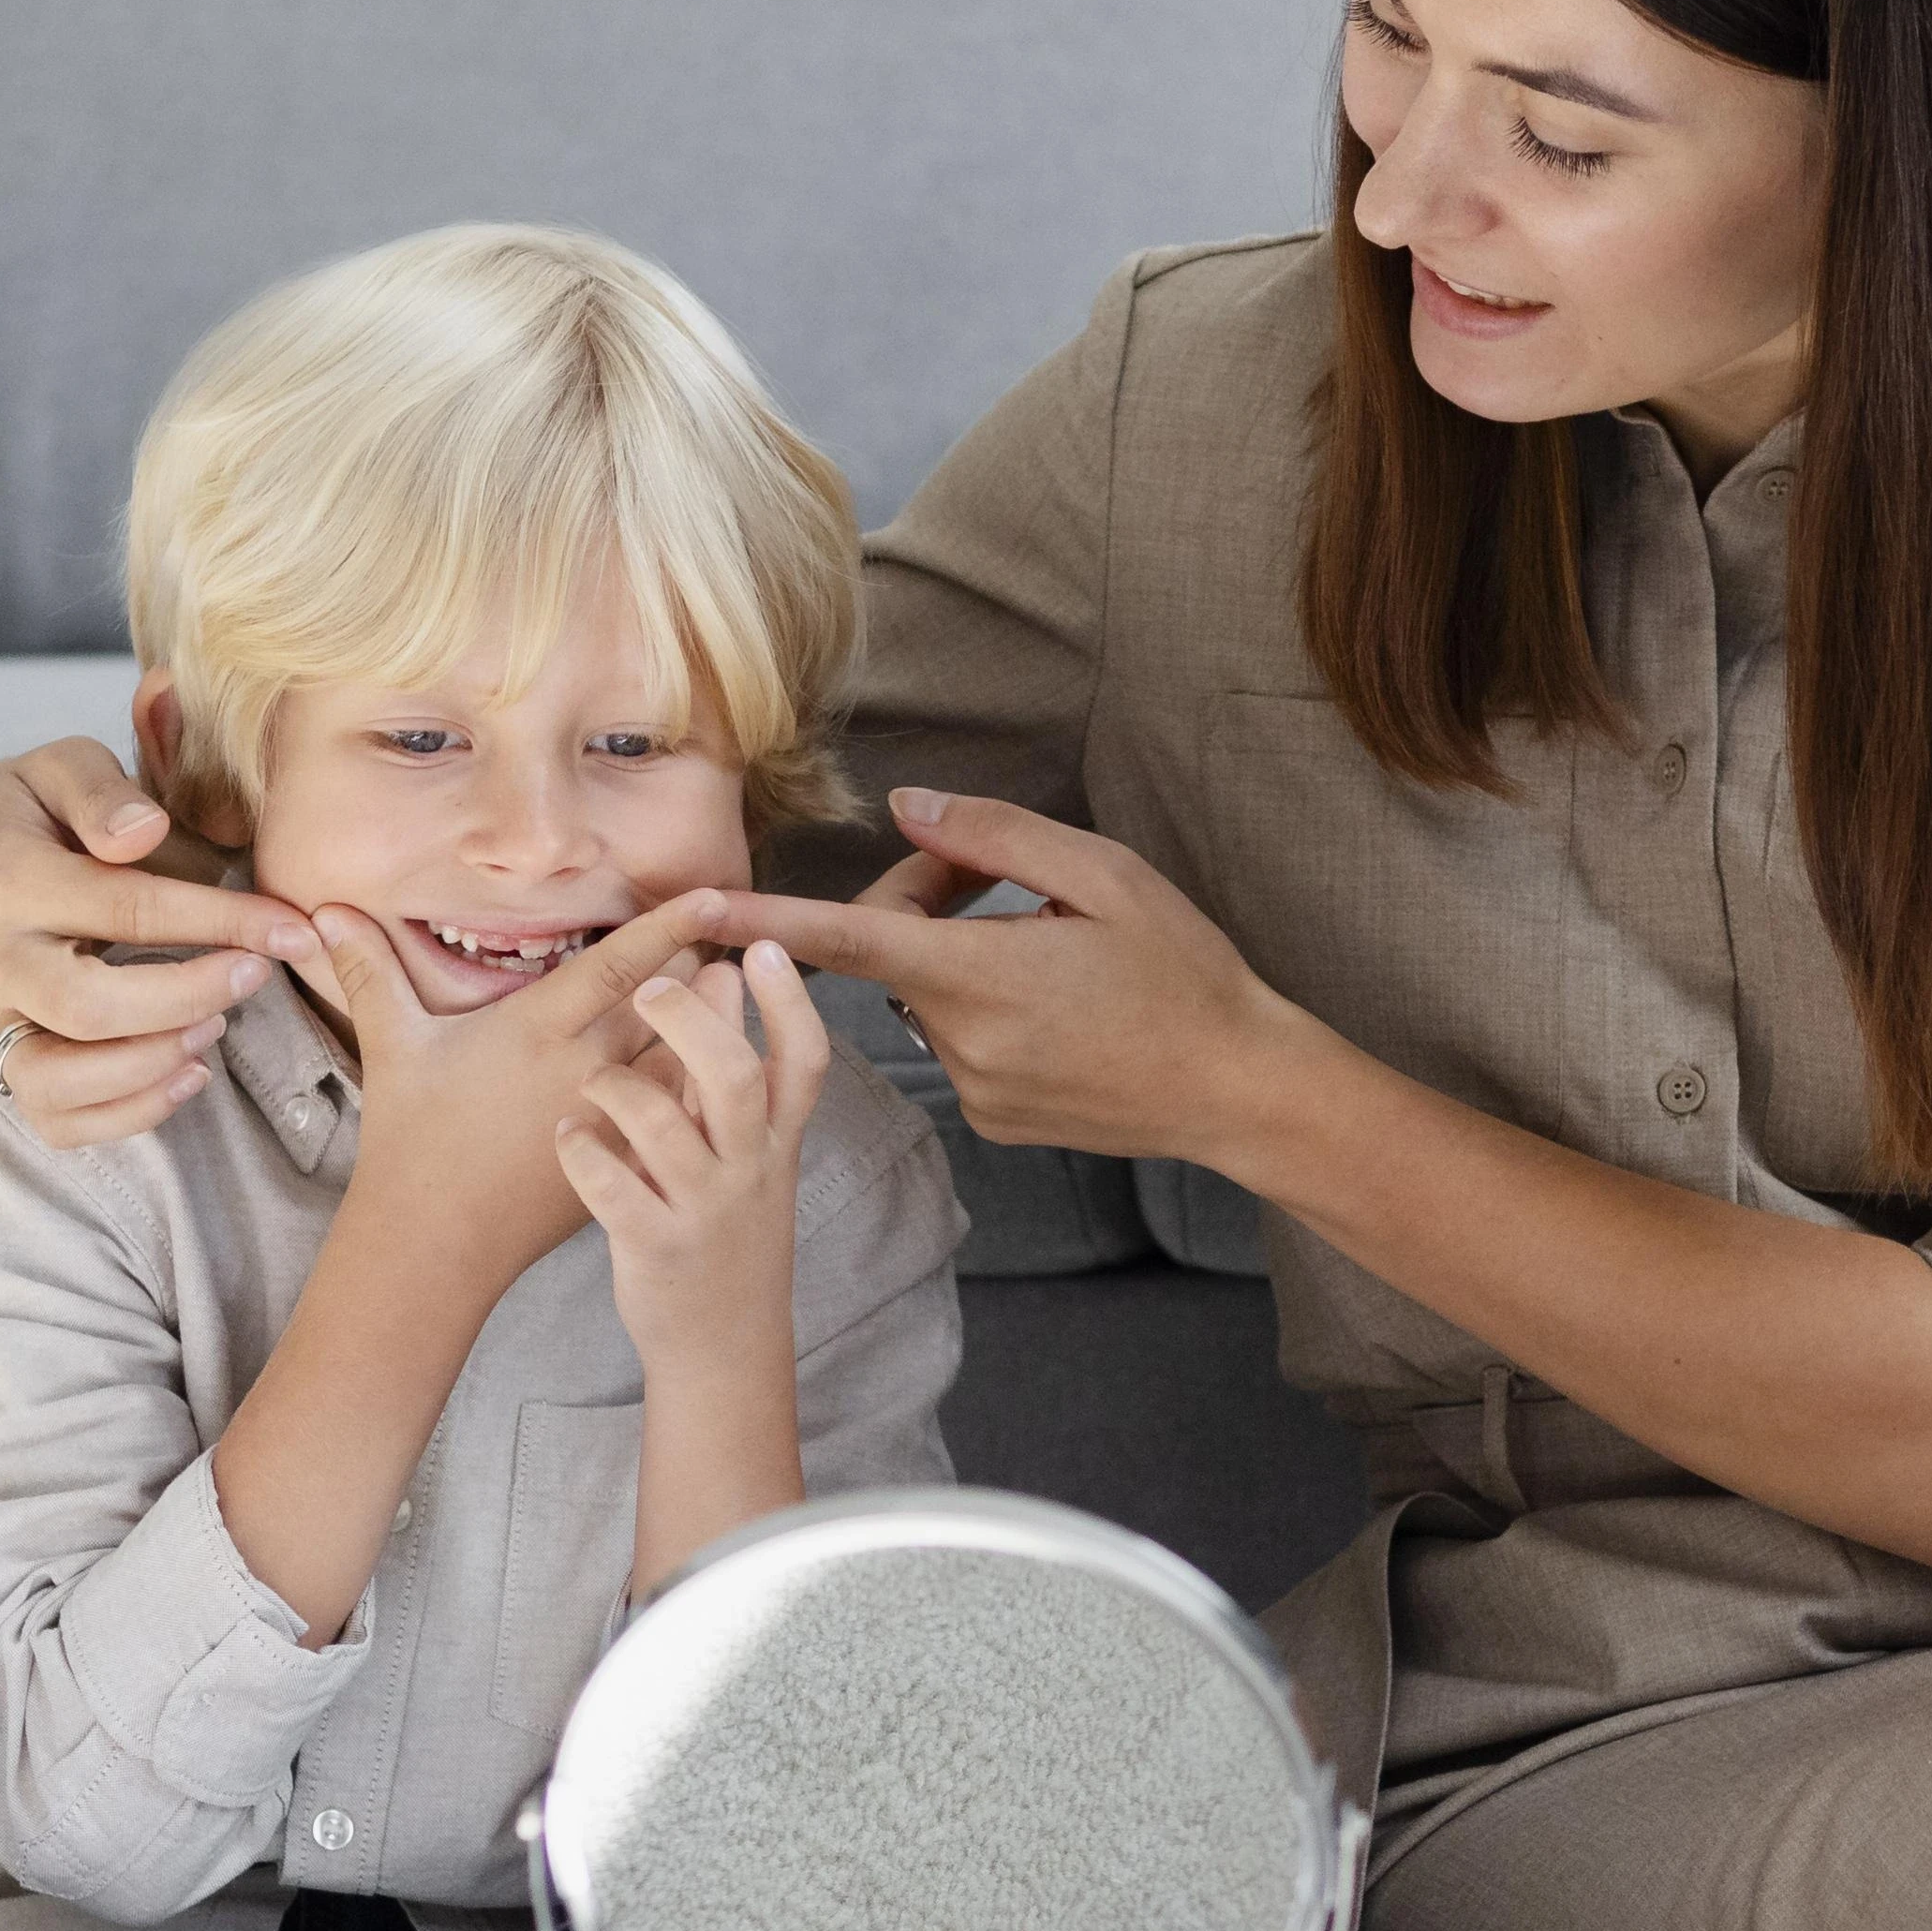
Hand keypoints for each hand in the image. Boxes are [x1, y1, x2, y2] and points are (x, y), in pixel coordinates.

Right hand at [0, 736, 314, 1148]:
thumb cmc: (34, 807)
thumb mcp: (61, 765)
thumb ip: (102, 791)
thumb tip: (143, 832)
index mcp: (0, 876)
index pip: (125, 908)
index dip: (218, 920)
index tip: (289, 926)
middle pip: (89, 1008)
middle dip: (189, 996)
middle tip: (255, 974)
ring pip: (58, 1081)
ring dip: (153, 1064)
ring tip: (214, 1026)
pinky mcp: (0, 1058)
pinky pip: (55, 1118)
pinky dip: (127, 1113)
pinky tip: (189, 1074)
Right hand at [310, 891, 730, 1290]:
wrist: (434, 1242)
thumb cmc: (411, 1139)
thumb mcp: (393, 1047)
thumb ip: (369, 972)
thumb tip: (325, 910)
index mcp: (540, 1029)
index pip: (620, 966)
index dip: (668, 927)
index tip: (712, 896)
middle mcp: (587, 1067)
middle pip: (673, 1009)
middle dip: (703, 972)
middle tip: (732, 941)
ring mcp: (611, 1117)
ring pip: (688, 1064)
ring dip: (711, 1032)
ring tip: (733, 1000)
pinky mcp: (621, 1160)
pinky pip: (680, 1117)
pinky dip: (699, 1090)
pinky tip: (716, 1076)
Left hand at [562, 942, 832, 1377]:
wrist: (724, 1345)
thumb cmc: (726, 1231)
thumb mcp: (747, 1154)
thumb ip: (729, 1069)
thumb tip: (723, 972)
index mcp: (777, 1141)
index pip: (803, 1060)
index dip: (789, 1001)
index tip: (763, 946)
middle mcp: (748, 1170)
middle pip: (734, 1077)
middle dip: (691, 1022)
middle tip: (651, 988)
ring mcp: (703, 1210)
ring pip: (661, 1125)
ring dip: (615, 1085)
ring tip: (592, 1080)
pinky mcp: (654, 1247)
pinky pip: (610, 1184)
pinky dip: (580, 1148)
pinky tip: (568, 1135)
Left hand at [713, 789, 1312, 1168]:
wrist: (1237, 1088)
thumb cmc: (1184, 974)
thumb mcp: (1107, 878)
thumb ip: (997, 838)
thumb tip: (910, 808)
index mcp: (983, 975)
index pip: (847, 942)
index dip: (765, 924)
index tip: (694, 915)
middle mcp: (962, 1042)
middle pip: (896, 953)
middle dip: (923, 904)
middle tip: (1000, 877)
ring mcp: (975, 1092)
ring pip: (929, 1000)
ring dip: (959, 962)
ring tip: (1050, 952)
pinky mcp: (993, 1121)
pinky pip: (961, 1047)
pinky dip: (989, 1015)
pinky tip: (1059, 1013)